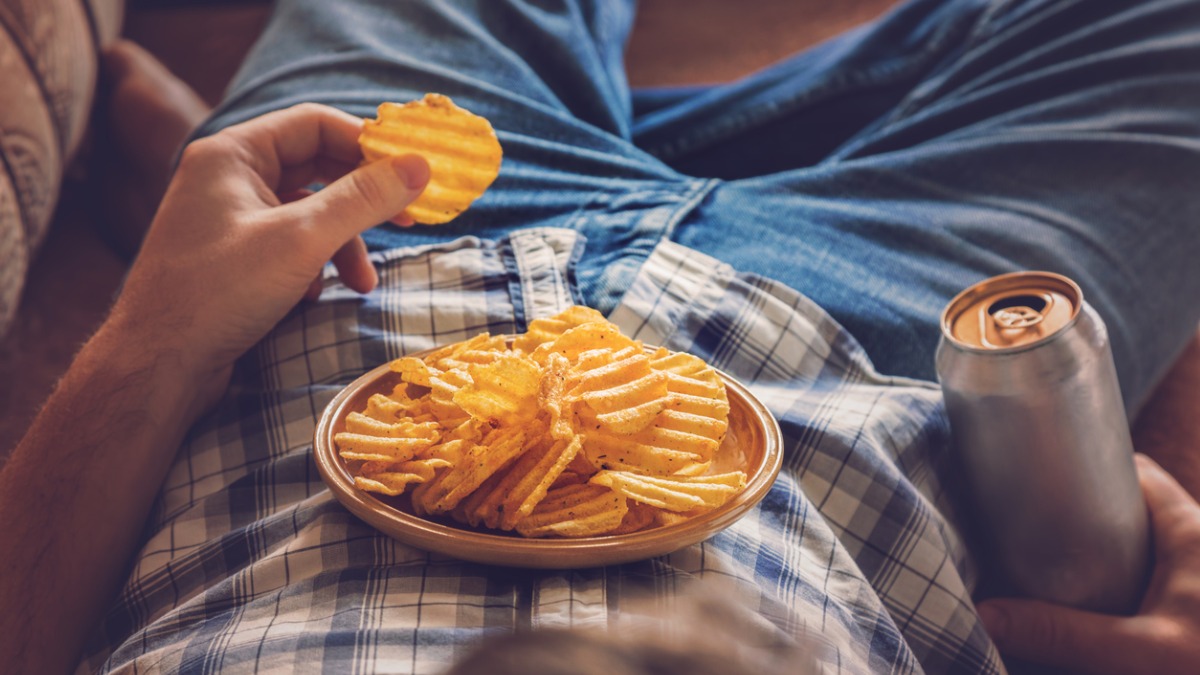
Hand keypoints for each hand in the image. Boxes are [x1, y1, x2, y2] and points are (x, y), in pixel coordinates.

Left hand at [106, 102, 428, 403]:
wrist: (157, 367)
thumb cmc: (219, 293)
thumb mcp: (303, 239)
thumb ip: (364, 198)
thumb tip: (421, 166)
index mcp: (233, 154)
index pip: (316, 124)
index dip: (368, 144)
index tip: (412, 173)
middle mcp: (228, 178)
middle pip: (316, 167)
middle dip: (362, 199)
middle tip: (408, 220)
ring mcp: (229, 219)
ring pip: (308, 212)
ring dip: (344, 243)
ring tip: (364, 283)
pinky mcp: (234, 258)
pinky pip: (290, 244)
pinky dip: (315, 265)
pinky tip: (315, 296)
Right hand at [977, 454, 1199, 673]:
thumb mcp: (1147, 653)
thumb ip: (1065, 634)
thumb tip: (983, 614)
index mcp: (1191, 530)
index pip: (1134, 471)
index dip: (1086, 467)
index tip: (1035, 476)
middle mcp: (1199, 548)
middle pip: (1132, 513)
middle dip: (1080, 521)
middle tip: (1024, 535)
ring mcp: (1197, 588)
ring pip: (1142, 557)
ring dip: (1100, 564)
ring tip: (1043, 577)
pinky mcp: (1196, 617)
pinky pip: (1153, 593)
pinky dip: (1120, 597)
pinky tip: (1091, 619)